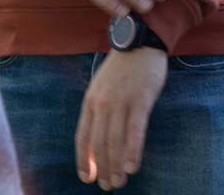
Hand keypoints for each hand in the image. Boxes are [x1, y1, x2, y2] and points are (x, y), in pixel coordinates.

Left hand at [76, 48, 168, 188]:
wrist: (141, 42)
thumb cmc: (124, 67)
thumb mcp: (102, 87)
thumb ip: (99, 110)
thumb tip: (98, 136)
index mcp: (90, 102)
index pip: (83, 138)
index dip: (83, 160)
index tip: (87, 178)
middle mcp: (102, 104)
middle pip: (99, 144)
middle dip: (102, 168)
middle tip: (108, 185)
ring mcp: (121, 102)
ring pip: (115, 141)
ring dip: (116, 166)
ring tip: (119, 182)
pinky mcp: (141, 100)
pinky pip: (135, 131)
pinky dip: (133, 151)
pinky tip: (133, 167)